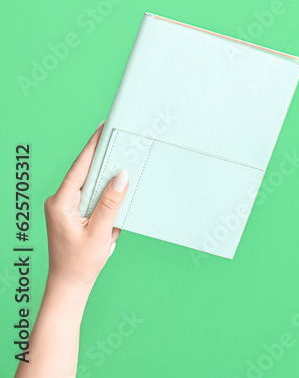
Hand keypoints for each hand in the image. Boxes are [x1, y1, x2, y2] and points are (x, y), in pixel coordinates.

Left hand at [44, 121, 128, 290]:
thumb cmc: (81, 262)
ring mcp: (65, 208)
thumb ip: (111, 202)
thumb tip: (121, 176)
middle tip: (120, 139)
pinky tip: (117, 189)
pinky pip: (91, 196)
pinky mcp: (73, 214)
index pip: (79, 168)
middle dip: (103, 157)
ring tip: (123, 162)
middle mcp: (60, 202)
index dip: (92, 147)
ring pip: (90, 184)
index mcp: (61, 203)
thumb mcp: (100, 232)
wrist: (70, 284)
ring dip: (106, 177)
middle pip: (85, 172)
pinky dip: (105, 192)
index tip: (102, 128)